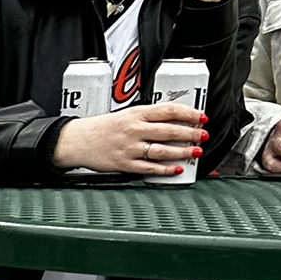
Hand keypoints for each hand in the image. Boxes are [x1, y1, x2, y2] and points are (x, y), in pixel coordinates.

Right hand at [53, 101, 209, 177]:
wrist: (78, 140)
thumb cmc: (102, 128)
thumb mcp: (126, 115)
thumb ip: (148, 117)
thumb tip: (173, 120)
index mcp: (136, 113)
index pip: (168, 110)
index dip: (188, 113)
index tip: (201, 117)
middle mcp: (134, 129)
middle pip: (169, 130)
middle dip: (190, 133)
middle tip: (203, 135)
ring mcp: (130, 147)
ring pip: (162, 150)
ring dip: (181, 151)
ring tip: (195, 152)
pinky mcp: (124, 163)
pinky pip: (149, 168)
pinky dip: (164, 169)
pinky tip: (176, 169)